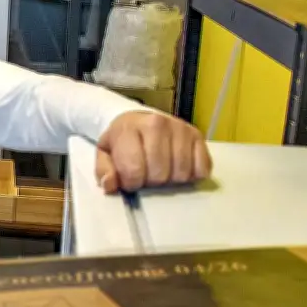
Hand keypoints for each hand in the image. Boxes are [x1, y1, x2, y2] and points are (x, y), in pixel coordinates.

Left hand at [96, 111, 211, 193]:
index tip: (130, 179)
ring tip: (161, 170)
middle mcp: (157, 124)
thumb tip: (110, 185)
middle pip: (159, 174)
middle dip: (151, 181)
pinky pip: (202, 168)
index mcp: (129, 129)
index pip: (134, 171)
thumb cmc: (122, 142)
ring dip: (170, 179)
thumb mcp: (105, 154)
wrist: (137, 121)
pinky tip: (178, 168)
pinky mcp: (197, 135)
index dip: (131, 183)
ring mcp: (180, 128)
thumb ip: (104, 171)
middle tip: (146, 174)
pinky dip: (192, 175)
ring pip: (181, 173)